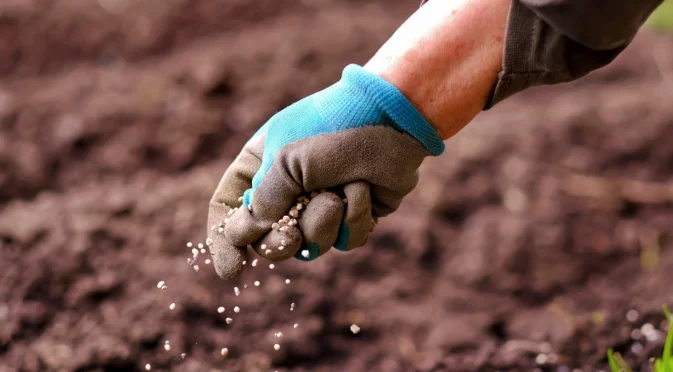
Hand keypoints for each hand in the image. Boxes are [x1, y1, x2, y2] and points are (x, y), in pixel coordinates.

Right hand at [207, 64, 443, 279]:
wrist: (393, 118)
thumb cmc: (333, 129)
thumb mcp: (286, 161)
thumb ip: (263, 201)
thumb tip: (245, 235)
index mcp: (260, 165)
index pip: (229, 207)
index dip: (225, 241)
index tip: (231, 270)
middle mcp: (288, 188)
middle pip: (267, 239)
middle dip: (280, 243)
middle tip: (289, 237)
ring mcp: (321, 203)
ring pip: (310, 245)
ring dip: (323, 223)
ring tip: (338, 192)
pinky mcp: (354, 215)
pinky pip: (345, 241)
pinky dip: (354, 218)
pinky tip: (363, 190)